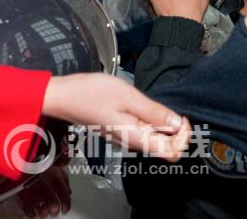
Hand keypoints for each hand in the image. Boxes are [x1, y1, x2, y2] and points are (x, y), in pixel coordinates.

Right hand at [14, 165, 70, 217]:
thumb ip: (64, 180)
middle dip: (54, 211)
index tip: (64, 209)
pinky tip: (33, 210)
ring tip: (42, 210)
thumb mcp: (55, 166)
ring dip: (44, 213)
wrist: (22, 158)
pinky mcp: (22, 196)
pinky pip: (30, 213)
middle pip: (54, 207)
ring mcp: (33, 192)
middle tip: (53, 210)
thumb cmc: (39, 161)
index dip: (66, 206)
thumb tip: (69, 192)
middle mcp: (46, 186)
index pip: (65, 198)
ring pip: (42, 212)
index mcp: (56, 178)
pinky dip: (32, 214)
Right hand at [42, 73, 190, 161]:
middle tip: (169, 108)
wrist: (64, 96)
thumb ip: (153, 112)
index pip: (172, 153)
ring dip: (162, 124)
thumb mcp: (127, 96)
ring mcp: (125, 137)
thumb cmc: (91, 94)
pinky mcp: (120, 130)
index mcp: (136, 137)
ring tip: (153, 105)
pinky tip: (142, 106)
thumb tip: (177, 124)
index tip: (181, 117)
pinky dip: (150, 120)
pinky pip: (143, 131)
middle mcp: (132, 142)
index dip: (183, 137)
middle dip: (175, 130)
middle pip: (166, 147)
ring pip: (155, 139)